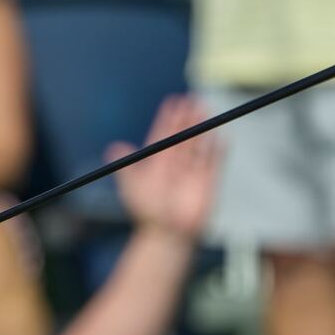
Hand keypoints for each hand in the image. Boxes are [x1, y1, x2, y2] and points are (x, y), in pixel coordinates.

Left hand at [110, 95, 220, 237]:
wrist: (168, 234)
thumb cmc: (149, 213)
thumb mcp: (132, 188)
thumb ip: (126, 168)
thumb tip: (114, 148)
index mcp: (159, 163)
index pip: (165, 135)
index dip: (169, 118)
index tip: (173, 102)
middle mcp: (176, 165)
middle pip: (183, 136)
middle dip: (187, 118)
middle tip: (192, 99)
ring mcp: (193, 173)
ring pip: (198, 145)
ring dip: (202, 129)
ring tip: (205, 110)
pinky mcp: (208, 183)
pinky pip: (215, 163)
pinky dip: (218, 151)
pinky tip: (220, 138)